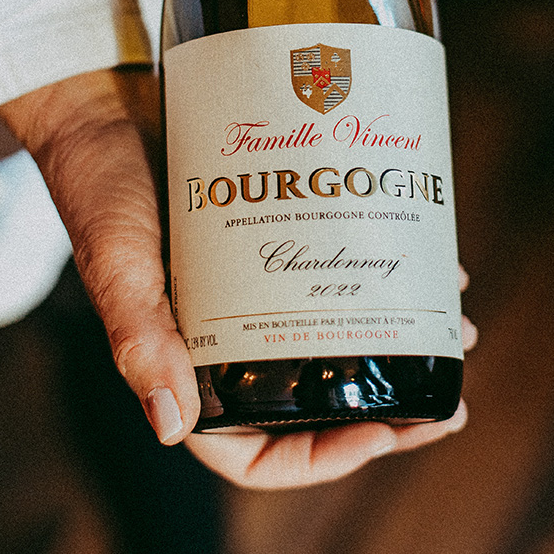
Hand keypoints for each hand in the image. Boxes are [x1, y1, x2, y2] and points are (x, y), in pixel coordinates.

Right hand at [0, 67, 475, 488]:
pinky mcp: (272, 234)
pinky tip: (426, 251)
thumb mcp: (117, 260)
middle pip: (315, 400)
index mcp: (185, 364)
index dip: (326, 455)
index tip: (387, 431)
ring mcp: (253, 285)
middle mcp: (225, 335)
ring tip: (455, 319)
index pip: (256, 452)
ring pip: (335, 333)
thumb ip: (139, 334)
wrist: (102, 98)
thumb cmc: (98, 182)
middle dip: (387, 406)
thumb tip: (171, 426)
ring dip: (398, 334)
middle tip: (451, 395)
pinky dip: (379, 265)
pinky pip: (334, 266)